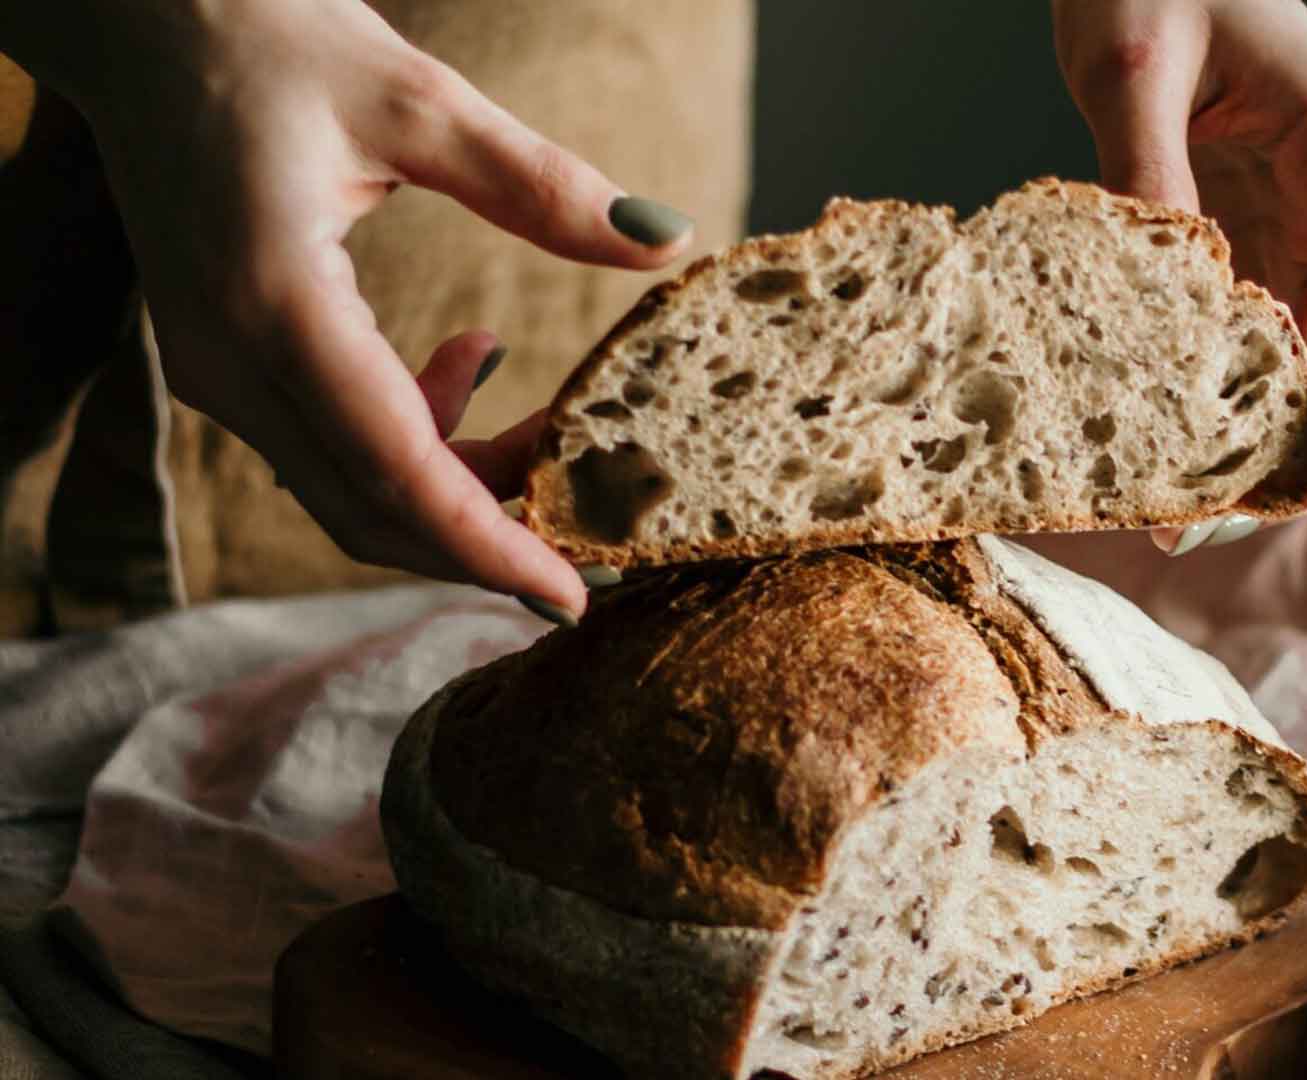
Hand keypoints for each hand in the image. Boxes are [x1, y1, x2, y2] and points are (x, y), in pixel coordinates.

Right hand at [1, 0, 693, 619]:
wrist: (136, 17)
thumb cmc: (264, 35)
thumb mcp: (417, 101)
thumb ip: (541, 185)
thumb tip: (667, 239)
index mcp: (273, 305)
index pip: (396, 474)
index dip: (488, 548)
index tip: (572, 595)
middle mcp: (229, 361)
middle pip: (370, 510)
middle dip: (486, 538)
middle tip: (594, 536)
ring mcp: (214, 369)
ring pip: (349, 486)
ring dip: (458, 484)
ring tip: (551, 428)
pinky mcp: (225, 358)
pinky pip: (328, 440)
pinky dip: (414, 435)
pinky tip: (474, 358)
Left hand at [1053, 0, 1306, 523]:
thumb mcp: (1132, 61)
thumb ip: (1147, 169)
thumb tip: (1160, 293)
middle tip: (1220, 523)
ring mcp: (1306, 218)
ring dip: (1267, 435)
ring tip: (1189, 513)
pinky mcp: (1259, 236)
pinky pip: (1263, 334)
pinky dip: (1230, 397)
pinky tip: (1178, 451)